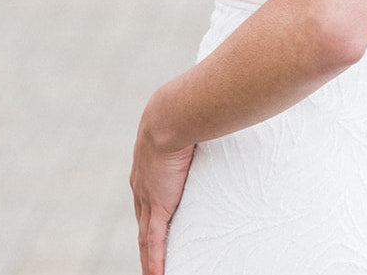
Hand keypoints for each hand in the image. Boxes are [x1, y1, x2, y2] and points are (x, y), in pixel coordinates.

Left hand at [130, 94, 195, 274]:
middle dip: (148, 237)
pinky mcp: (158, 206)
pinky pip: (153, 242)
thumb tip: (224, 112)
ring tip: (155, 271)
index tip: (153, 221)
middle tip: (152, 254)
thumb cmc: (186, 109)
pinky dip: (154, 261)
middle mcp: (143, 184)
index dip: (150, 211)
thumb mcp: (189, 121)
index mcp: (148, 164)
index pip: (147, 195)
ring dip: (149, 255)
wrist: (172, 114)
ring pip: (146, 236)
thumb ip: (203, 124)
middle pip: (143, 220)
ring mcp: (148, 196)